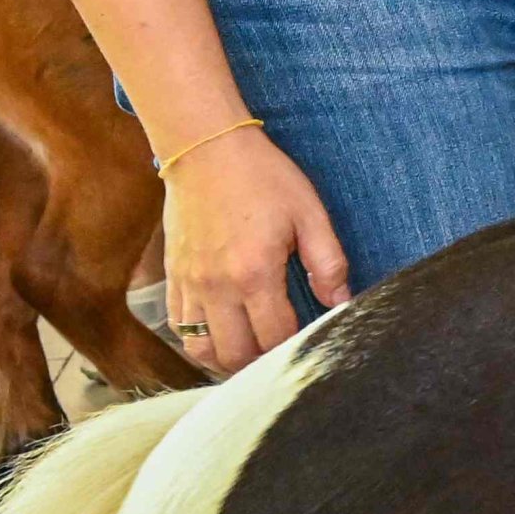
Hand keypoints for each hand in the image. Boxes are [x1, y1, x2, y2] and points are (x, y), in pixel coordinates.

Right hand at [160, 127, 350, 376]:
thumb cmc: (263, 178)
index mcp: (255, 273)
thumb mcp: (310, 213)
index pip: (275, 337)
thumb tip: (342, 302)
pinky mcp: (172, 277)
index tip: (309, 343)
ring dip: (228, 357)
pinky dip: (201, 339)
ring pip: (202, 348)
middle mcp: (216, 286)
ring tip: (253, 348)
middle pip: (235, 354)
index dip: (294, 349)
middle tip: (282, 354)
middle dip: (261, 363)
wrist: (205, 151)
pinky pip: (180, 327)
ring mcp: (189, 284)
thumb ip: (328, 262)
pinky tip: (225, 331)